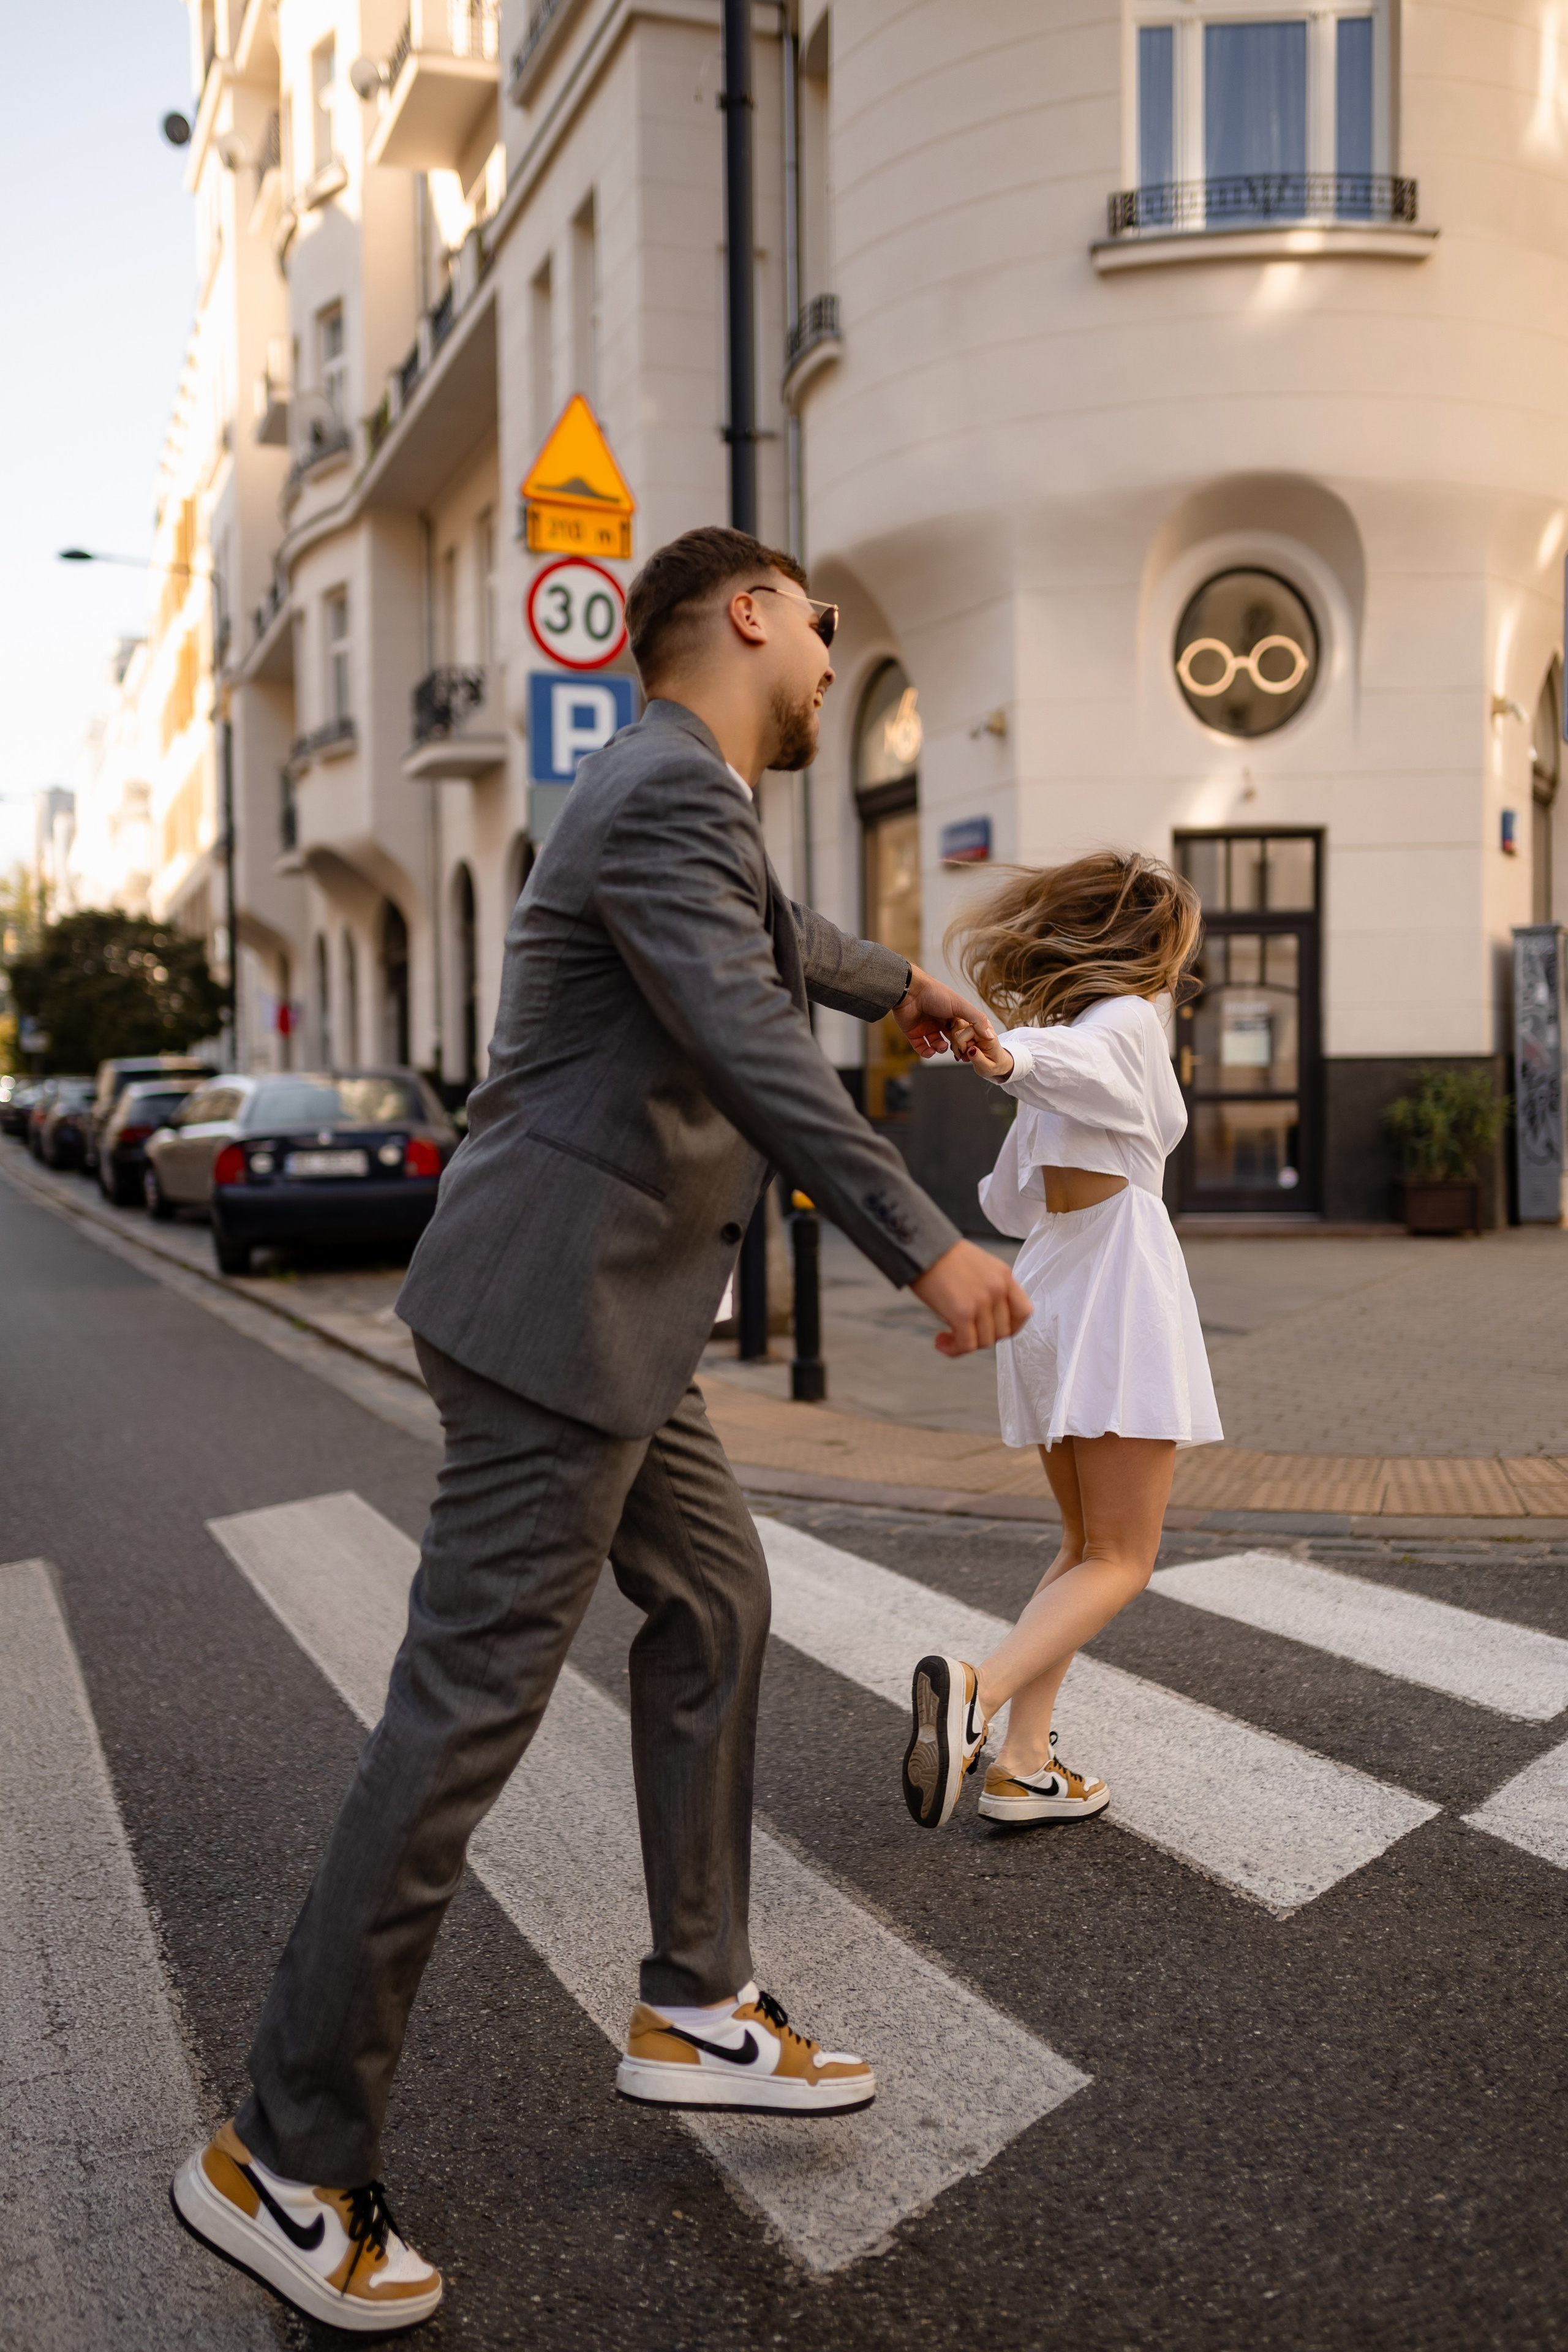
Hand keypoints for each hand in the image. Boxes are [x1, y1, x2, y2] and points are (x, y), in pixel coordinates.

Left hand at [892, 964, 999, 1061]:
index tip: (970, 1048)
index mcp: (952, 1014)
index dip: (967, 1041)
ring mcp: (926, 1027)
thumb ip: (977, 1020)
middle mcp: (940, 1021)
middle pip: (950, 1040)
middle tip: (957, 1053)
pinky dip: (926, 1053)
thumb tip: (990, 1037)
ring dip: (941, 1049)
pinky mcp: (913, 1033)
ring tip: (942, 1047)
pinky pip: (921, 1048)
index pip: (963, 1031)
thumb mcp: (961, 1006)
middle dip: (955, 1047)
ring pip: (937, 1045)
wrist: (909, 991)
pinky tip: (931, 1051)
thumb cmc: (936, 994)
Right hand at [911, 1240, 1032, 1357]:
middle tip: (963, 1332)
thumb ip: (990, 1289)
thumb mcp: (979, 1267)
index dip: (1011, 1327)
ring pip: (985, 1341)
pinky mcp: (962, 1312)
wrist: (921, 1245)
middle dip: (983, 1337)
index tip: (993, 1330)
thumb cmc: (943, 1256)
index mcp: (1004, 1275)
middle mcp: (998, 1288)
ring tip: (946, 1337)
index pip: (1023, 1312)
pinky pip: (966, 1345)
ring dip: (965, 1344)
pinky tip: (941, 1342)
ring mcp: (982, 1301)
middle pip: (1003, 1331)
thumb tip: (984, 1319)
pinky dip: (954, 1350)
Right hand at [949, 1016, 1013, 1081]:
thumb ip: (979, 1059)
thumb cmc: (994, 1064)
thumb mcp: (988, 1067)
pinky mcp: (970, 1029)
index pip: (968, 1029)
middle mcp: (983, 1027)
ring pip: (955, 1028)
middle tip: (964, 1055)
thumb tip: (971, 1050)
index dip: (962, 1042)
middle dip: (957, 1043)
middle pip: (959, 1026)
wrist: (997, 1062)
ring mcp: (976, 1027)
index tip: (964, 1053)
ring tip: (965, 1054)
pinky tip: (963, 1051)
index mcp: (989, 1035)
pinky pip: (956, 1031)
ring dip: (956, 1044)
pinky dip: (956, 1043)